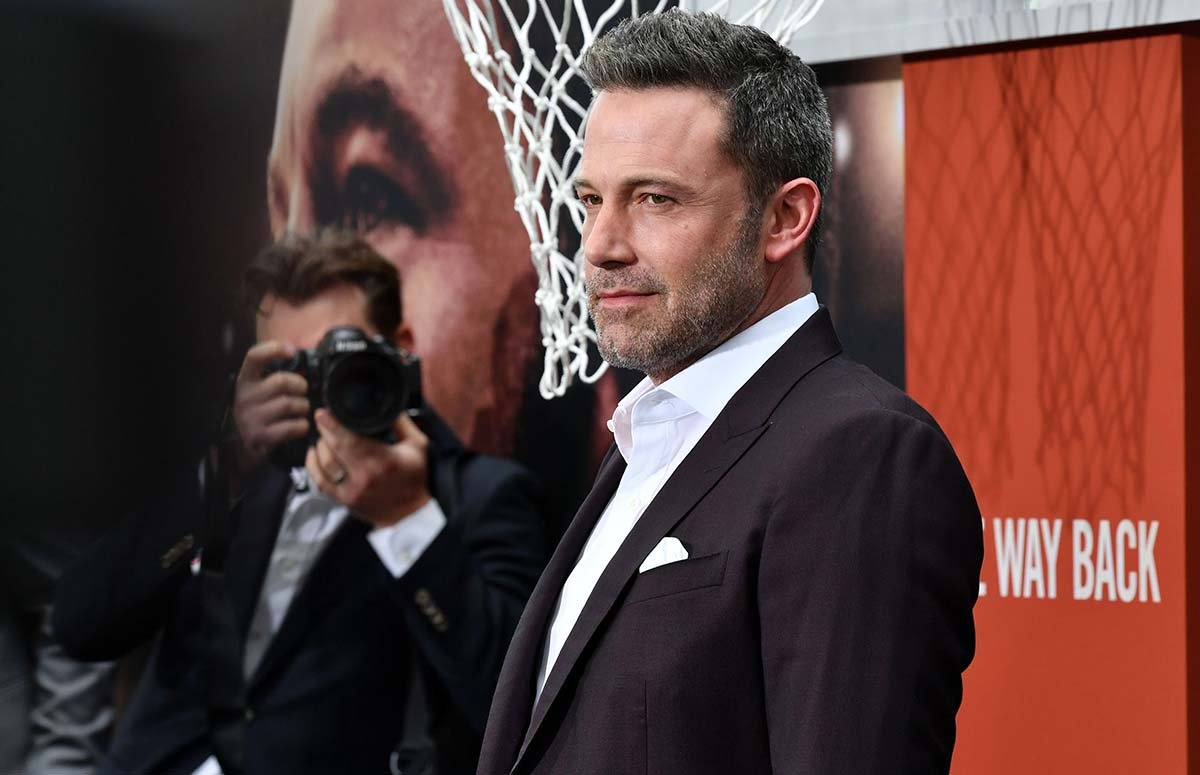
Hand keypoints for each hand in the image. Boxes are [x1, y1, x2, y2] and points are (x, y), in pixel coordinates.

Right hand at [232, 341, 309, 471]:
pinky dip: (302, 426)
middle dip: (300, 385)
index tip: (292, 350)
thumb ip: (277, 374)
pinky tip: (300, 425)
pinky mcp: (260, 436)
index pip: (254, 357)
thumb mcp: (262, 389)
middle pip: (281, 381)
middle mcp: (244, 397)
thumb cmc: (262, 409)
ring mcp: (250, 417)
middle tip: (302, 391)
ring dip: (303, 407)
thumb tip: (301, 357)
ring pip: (288, 404)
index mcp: (245, 380)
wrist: (246, 444)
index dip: (273, 349)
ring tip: (301, 410)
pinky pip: (291, 427)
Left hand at [305, 409, 431, 526]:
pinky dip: (313, 466)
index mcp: (383, 461)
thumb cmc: (416, 477)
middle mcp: (365, 478)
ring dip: (320, 447)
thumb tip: (384, 406)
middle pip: (333, 450)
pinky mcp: (345, 501)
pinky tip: (314, 454)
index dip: (333, 424)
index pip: (350, 439)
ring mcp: (352, 492)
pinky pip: (321, 483)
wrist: (412, 513)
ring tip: (323, 436)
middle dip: (324, 431)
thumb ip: (401, 423)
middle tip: (322, 418)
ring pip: (324, 466)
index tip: (324, 413)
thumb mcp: (417, 445)